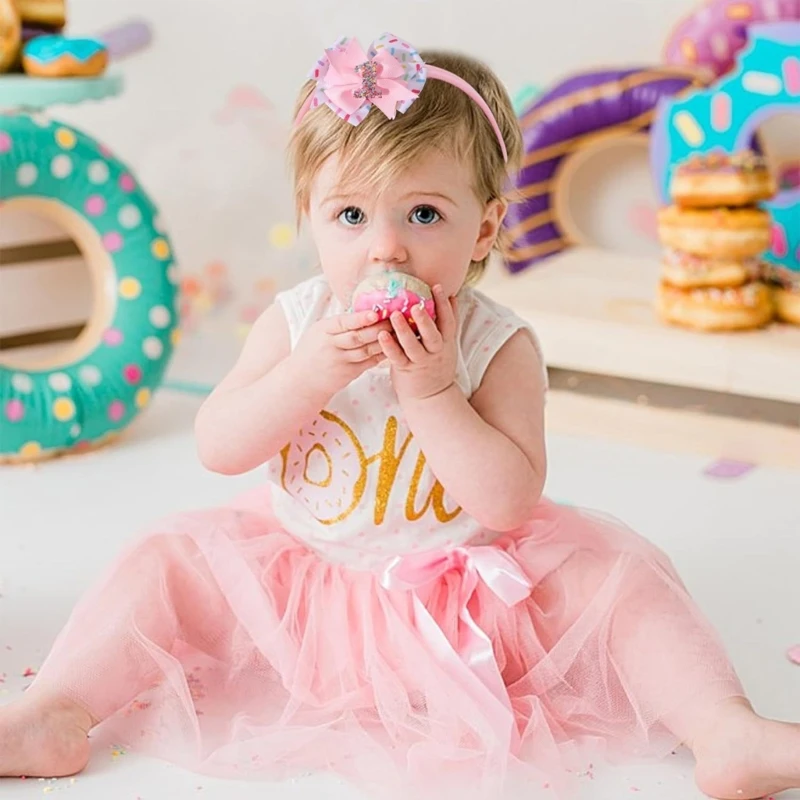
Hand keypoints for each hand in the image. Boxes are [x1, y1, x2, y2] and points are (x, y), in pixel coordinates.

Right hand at [293, 309, 390, 399]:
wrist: (302, 380)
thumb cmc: (311, 351)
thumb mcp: (317, 332)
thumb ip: (337, 324)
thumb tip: (362, 310)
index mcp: (323, 331)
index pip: (343, 323)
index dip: (360, 318)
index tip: (375, 313)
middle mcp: (332, 346)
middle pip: (358, 337)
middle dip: (377, 329)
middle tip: (394, 320)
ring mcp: (341, 361)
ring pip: (366, 350)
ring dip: (383, 342)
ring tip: (398, 332)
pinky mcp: (349, 373)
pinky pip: (369, 362)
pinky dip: (381, 355)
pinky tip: (393, 347)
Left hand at [379, 284, 457, 400]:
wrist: (432, 397)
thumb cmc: (436, 364)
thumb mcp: (447, 344)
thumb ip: (446, 322)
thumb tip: (451, 296)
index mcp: (446, 343)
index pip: (449, 322)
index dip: (445, 305)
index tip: (438, 287)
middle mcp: (435, 352)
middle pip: (432, 335)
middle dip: (425, 320)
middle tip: (416, 305)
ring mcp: (420, 362)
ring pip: (413, 346)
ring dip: (403, 331)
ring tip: (394, 315)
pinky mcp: (405, 370)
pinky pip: (397, 357)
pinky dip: (389, 346)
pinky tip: (382, 334)